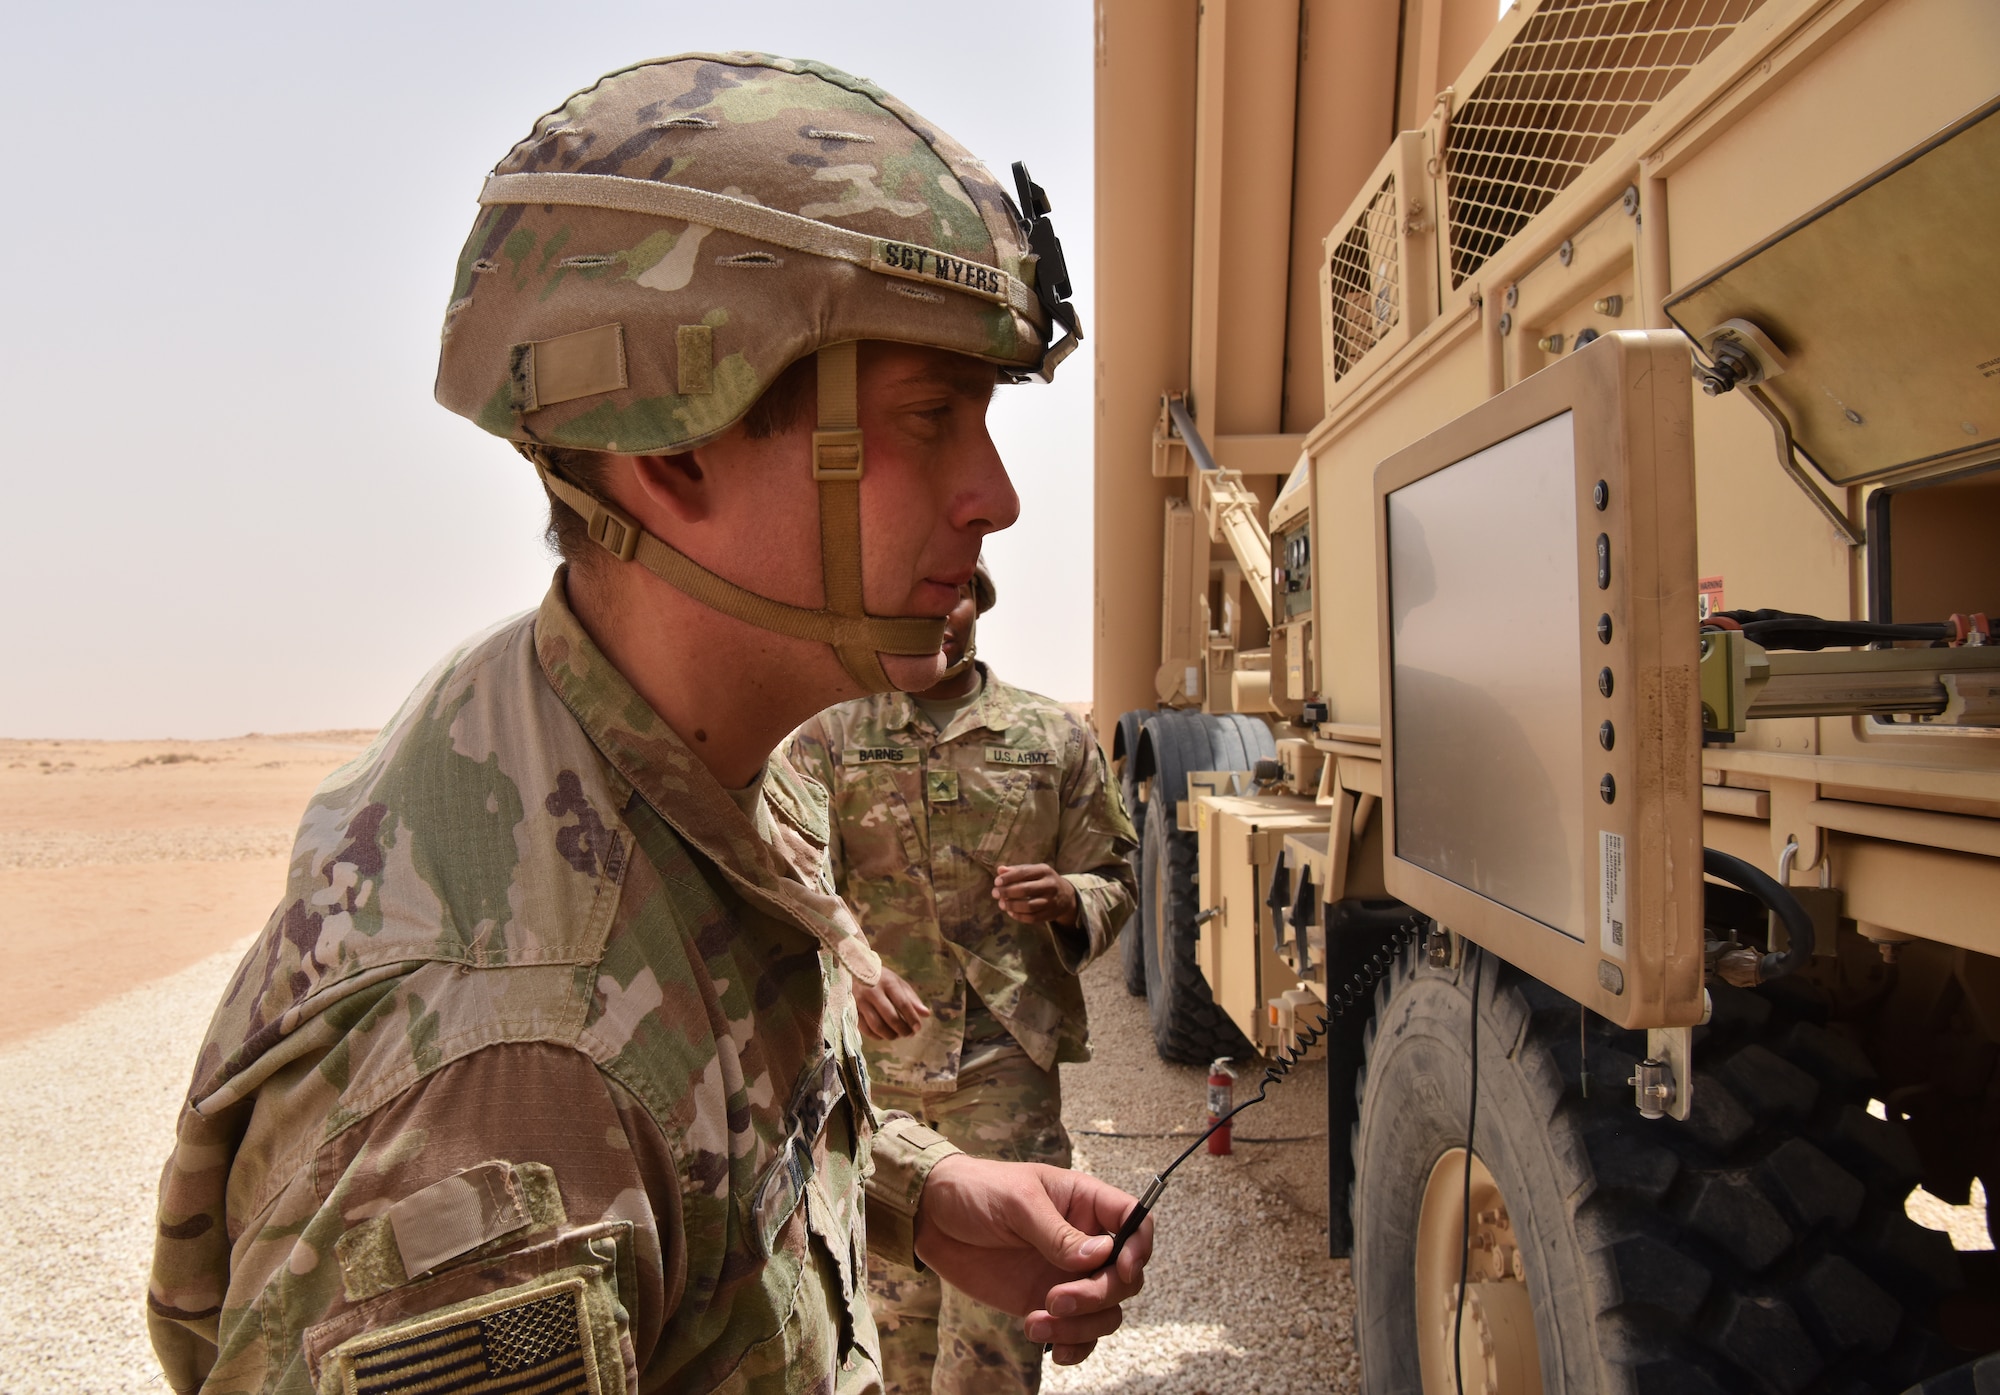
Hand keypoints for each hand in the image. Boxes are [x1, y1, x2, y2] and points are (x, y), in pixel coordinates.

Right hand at [855, 967, 931, 1040]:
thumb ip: (912, 998)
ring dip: (890, 1035)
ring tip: (897, 1035)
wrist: (854, 970)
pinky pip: (865, 1029)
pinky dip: (876, 1036)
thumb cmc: (881, 978)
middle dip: (902, 1030)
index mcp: (887, 983)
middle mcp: (873, 992)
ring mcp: (860, 1002)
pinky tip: (883, 1035)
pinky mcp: (852, 1010)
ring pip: (877, 1026)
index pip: (903, 1004)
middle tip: (909, 1034)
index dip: (912, 1018)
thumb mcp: (897, 982)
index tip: (918, 1028)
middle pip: (890, 1017)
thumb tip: (926, 1014)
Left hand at [914, 1154, 1151, 1365]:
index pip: (1134, 1222)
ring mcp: (1066, 1275)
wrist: (931, 1218)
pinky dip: (1073, 1346)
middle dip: (1098, 1294)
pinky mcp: (1045, 1302)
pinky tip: (1050, 1347)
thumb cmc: (977, 1191)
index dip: (1139, 1247)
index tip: (1121, 1269)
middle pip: (1124, 1277)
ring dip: (1082, 1325)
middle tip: (1056, 1298)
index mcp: (1084, 1203)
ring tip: (1038, 1323)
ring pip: (1105, 1311)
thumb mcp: (1017, 1202)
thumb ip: (1058, 1232)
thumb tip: (1100, 1256)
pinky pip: (1078, 1333)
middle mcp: (1084, 1242)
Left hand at [992, 864, 1076, 924]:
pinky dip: (1019, 916)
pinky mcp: (1051, 914)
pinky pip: (1033, 918)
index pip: (1024, 873)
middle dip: (1007, 892)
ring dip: (1012, 906)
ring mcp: (1052, 901)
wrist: (1066, 895)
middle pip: (1026, 890)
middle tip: (994, 893)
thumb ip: (1017, 870)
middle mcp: (1050, 885)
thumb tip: (1000, 870)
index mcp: (1045, 871)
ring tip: (1001, 904)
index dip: (1009, 878)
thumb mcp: (1033, 871)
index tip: (996, 882)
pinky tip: (1010, 912)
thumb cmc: (1043, 880)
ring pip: (1029, 906)